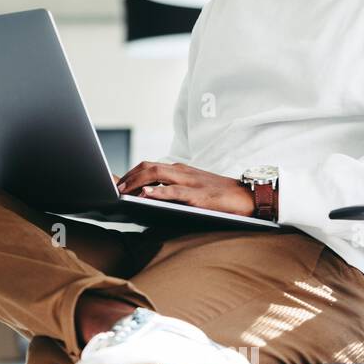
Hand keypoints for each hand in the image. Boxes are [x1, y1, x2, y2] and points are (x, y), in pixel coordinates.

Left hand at [114, 161, 255, 216]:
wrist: (248, 197)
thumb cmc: (219, 196)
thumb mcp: (193, 188)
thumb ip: (173, 188)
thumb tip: (148, 197)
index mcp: (180, 170)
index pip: (149, 166)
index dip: (130, 173)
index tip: (115, 183)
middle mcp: (182, 172)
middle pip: (148, 167)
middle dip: (128, 177)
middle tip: (114, 189)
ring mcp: (190, 183)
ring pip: (157, 174)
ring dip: (136, 182)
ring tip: (122, 192)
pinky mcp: (198, 196)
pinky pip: (174, 191)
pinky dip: (157, 192)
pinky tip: (145, 195)